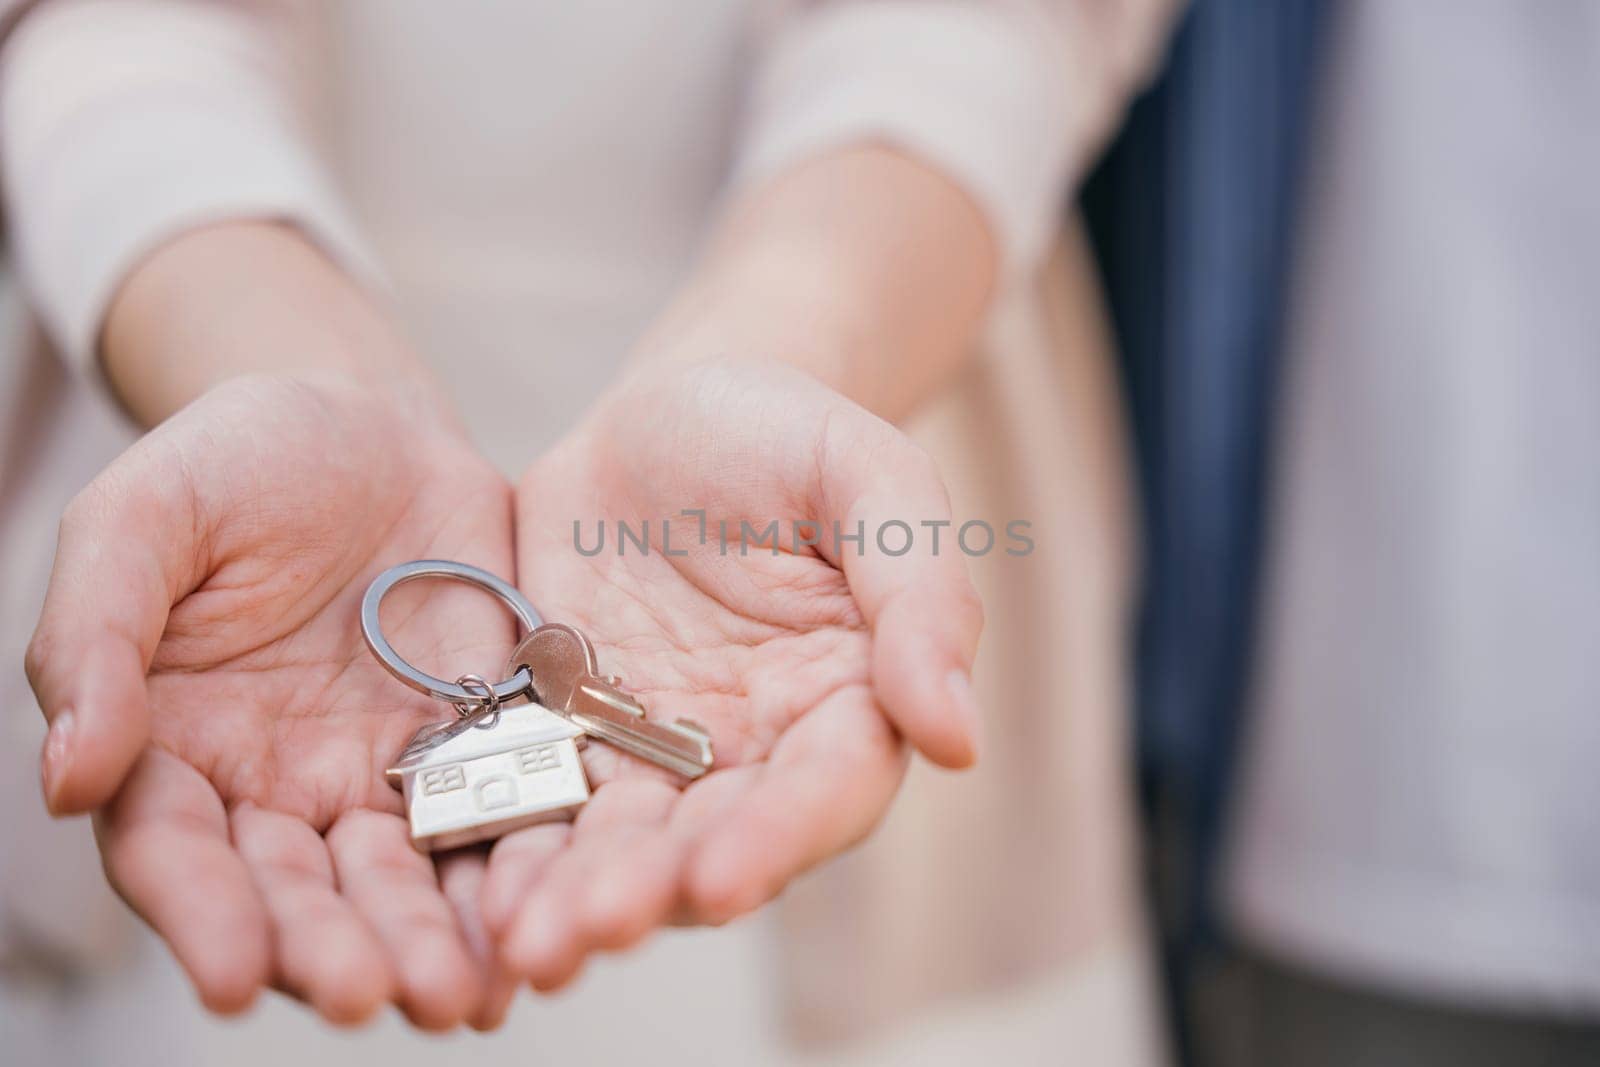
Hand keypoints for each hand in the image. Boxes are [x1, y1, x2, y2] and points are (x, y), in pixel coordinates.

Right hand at [26, 375, 519, 1027]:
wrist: (368, 426)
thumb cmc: (236, 461)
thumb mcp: (143, 519)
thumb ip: (96, 636)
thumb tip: (71, 777)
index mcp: (174, 747)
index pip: (176, 853)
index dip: (201, 916)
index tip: (231, 978)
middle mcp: (276, 787)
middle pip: (298, 892)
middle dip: (331, 949)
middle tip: (366, 995)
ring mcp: (382, 776)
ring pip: (402, 881)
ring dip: (427, 942)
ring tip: (461, 993)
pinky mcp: (478, 750)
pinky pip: (497, 822)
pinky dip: (514, 877)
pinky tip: (536, 927)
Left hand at [483, 360, 984, 988]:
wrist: (670, 408)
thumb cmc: (788, 431)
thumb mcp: (870, 479)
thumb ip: (922, 597)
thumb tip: (957, 739)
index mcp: (846, 698)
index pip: (828, 788)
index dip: (778, 839)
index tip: (719, 882)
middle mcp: (754, 748)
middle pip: (713, 840)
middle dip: (652, 891)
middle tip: (585, 931)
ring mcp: (654, 747)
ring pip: (619, 841)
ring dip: (572, 895)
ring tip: (520, 940)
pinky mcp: (566, 730)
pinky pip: (538, 793)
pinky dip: (508, 842)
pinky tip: (468, 884)